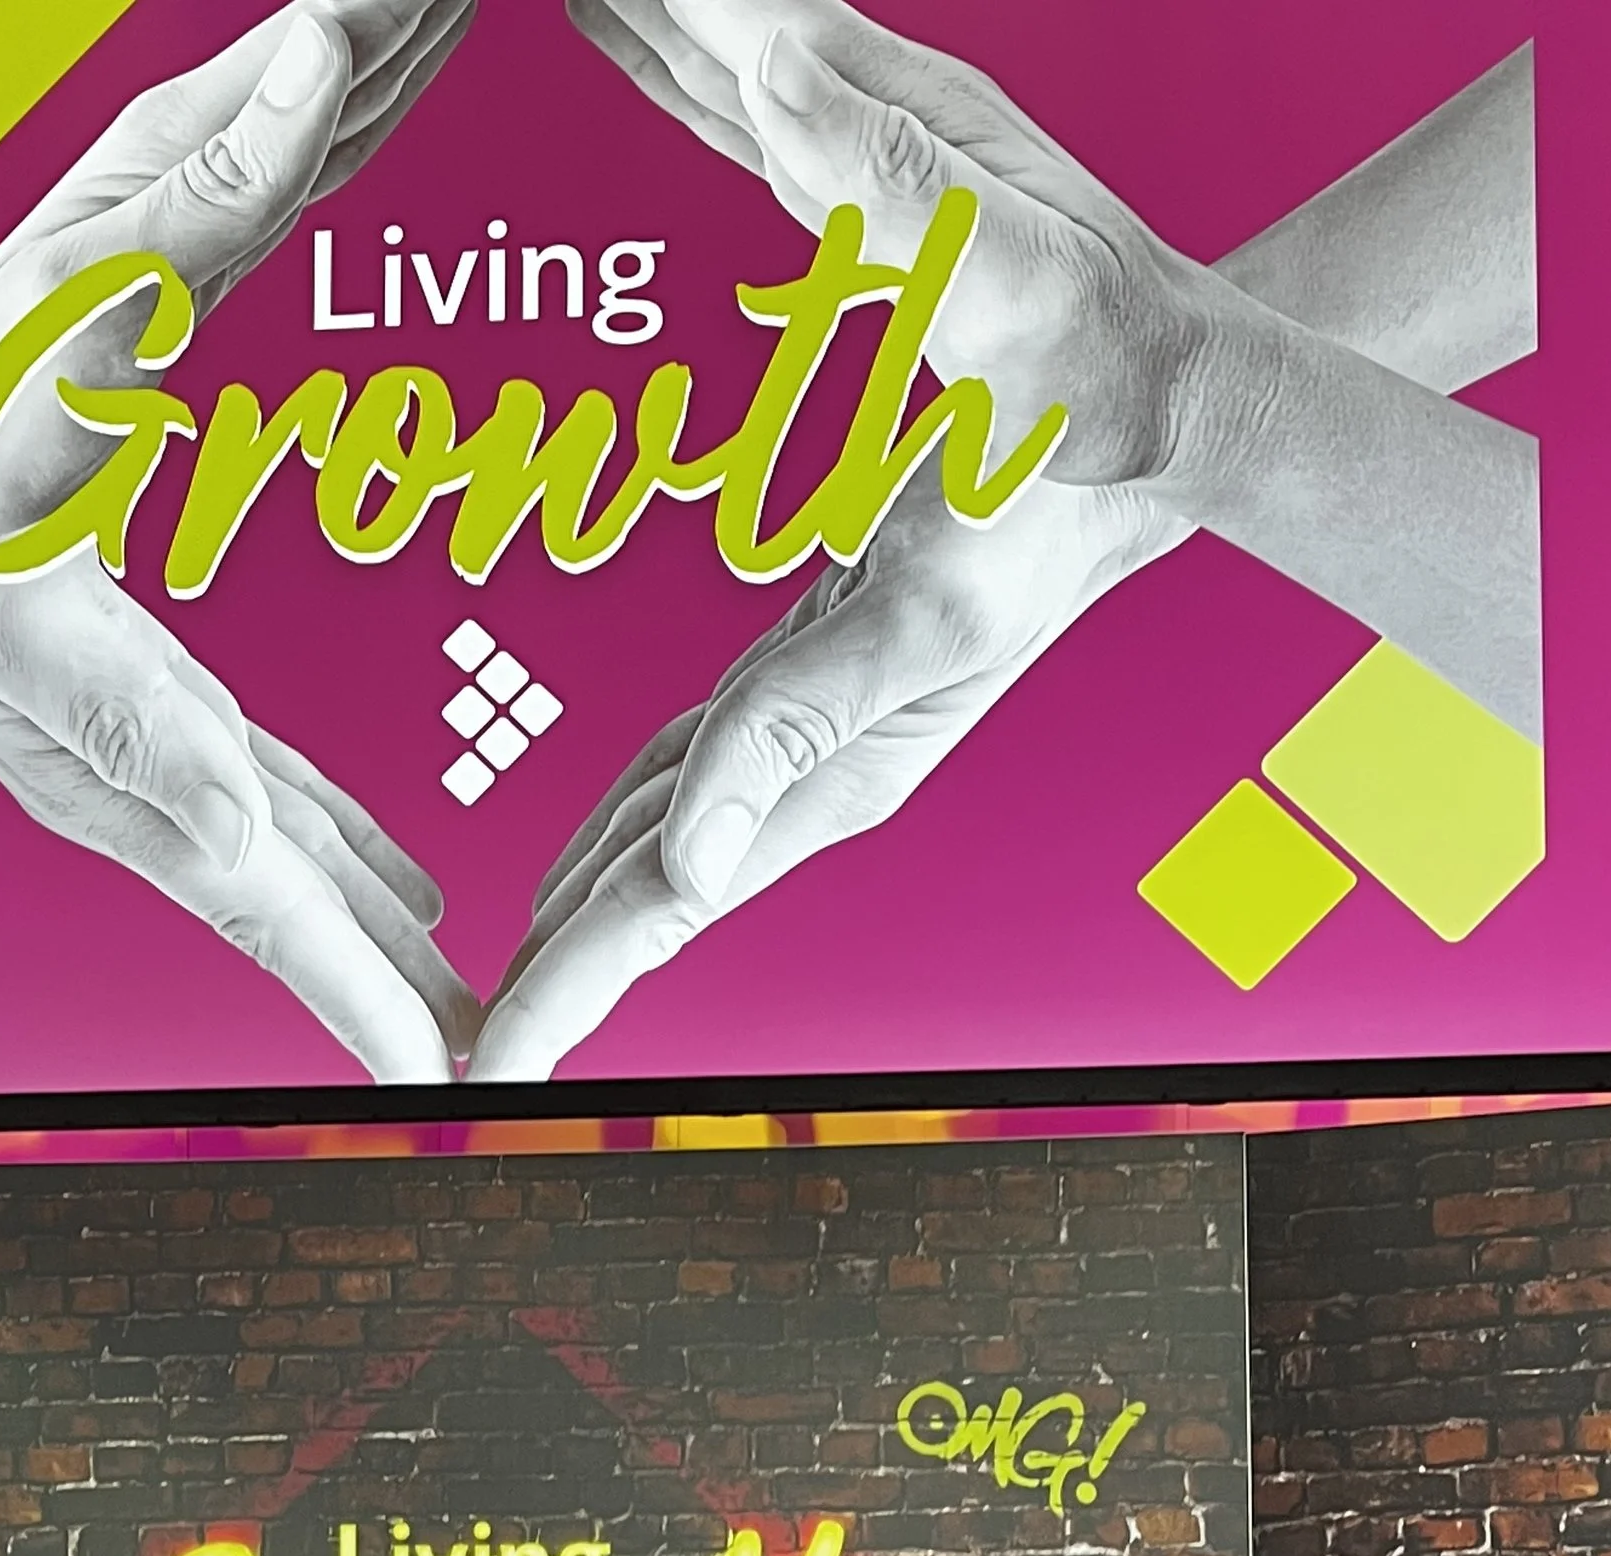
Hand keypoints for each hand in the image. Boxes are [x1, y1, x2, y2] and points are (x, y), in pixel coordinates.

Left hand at [0, 0, 466, 579]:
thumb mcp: (121, 284)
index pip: (329, 34)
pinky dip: (360, 110)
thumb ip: (229, 178)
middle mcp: (198, 155)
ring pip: (332, 93)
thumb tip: (320, 47)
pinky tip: (370, 87)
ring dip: (398, 33)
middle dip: (414, 4)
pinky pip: (309, 161)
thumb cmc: (11, 389)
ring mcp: (202, 197)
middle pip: (339, 46)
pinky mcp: (208, 249)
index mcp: (187, 147)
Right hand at [0, 559, 474, 1080]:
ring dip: (383, 942)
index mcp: (131, 799)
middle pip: (305, 924)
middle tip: (491, 1060)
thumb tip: (241, 840)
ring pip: (306, 874)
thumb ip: (137, 737)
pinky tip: (399, 885)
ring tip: (458, 1003)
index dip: (361, 1003)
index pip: (277, 924)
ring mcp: (161, 762)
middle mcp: (153, 800)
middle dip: (396, 998)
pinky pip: (285, 803)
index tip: (435, 1077)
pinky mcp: (168, 711)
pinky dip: (350, 851)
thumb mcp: (33, 633)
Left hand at [472, 470, 1173, 1077]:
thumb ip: (792, 732)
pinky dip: (623, 825)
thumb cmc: (1050, 505)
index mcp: (832, 781)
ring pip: (658, 844)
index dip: (566, 991)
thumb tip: (688, 870)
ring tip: (503, 985)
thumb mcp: (920, 613)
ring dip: (579, 916)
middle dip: (555, 980)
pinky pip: (685, 774)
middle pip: (646, 900)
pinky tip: (592, 851)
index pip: (662, 910)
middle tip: (464, 1054)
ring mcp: (815, 735)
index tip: (486, 1072)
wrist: (1146, 429)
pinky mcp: (811, 678)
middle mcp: (815, 779)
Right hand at [588, 0, 1212, 482]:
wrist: (1165, 395)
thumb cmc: (1097, 358)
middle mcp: (884, 111)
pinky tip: (651, 57)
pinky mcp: (864, 202)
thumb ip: (889, 174)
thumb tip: (775, 66)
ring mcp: (874, 150)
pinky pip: (748, 119)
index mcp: (902, 115)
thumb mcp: (1001, 274)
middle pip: (736, 14)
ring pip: (732, 53)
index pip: (756, 13)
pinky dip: (684, 77)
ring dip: (655, 12)